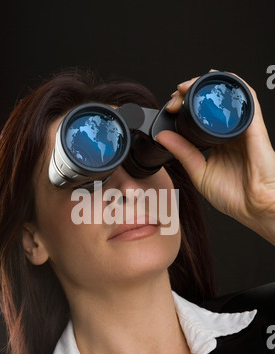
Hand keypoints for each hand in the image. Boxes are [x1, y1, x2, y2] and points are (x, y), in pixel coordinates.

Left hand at [156, 71, 274, 244]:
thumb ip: (183, 152)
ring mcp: (242, 127)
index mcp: (218, 142)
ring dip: (207, 86)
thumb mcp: (199, 172)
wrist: (254, 207)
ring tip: (188, 86)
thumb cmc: (234, 195)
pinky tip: (217, 80)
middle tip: (176, 95)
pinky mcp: (253, 126)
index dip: (185, 107)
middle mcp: (230, 132)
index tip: (171, 107)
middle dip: (192, 92)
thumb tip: (163, 136)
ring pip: (227, 95)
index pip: (201, 116)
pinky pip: (246, 98)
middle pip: (212, 102)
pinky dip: (232, 85)